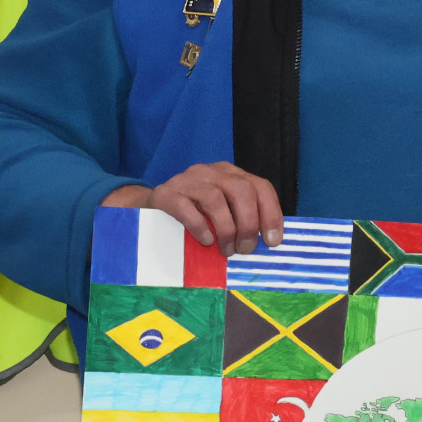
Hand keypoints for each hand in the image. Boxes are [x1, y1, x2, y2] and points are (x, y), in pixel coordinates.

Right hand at [102, 161, 282, 256]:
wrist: (148, 209)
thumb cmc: (193, 215)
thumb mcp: (222, 213)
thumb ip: (243, 219)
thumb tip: (269, 242)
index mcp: (230, 174)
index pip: (260, 186)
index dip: (271, 213)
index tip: (273, 241)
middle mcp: (211, 172)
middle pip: (241, 190)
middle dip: (249, 223)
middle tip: (245, 249)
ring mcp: (187, 180)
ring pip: (215, 199)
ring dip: (226, 229)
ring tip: (226, 250)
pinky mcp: (165, 193)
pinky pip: (185, 207)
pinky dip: (200, 226)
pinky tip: (206, 241)